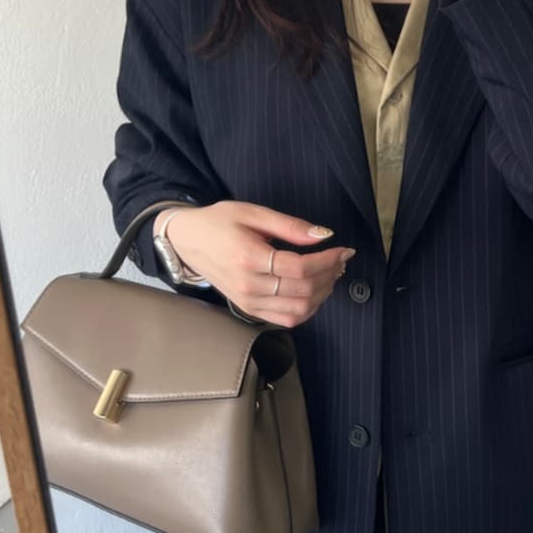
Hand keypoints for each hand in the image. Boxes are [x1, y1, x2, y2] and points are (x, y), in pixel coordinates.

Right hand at [159, 202, 354, 327]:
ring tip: (330, 274)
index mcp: (249, 257)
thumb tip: (323, 235)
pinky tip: (315, 291)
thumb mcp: (253, 213)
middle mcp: (249, 285)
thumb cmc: (219, 223)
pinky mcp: (249, 310)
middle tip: (340, 260)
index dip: (328, 260)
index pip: (300, 268)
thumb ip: (289, 226)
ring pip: (299, 309)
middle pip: (303, 290)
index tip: (344, 250)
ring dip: (322, 294)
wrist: (188, 242)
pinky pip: (287, 319)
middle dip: (330, 276)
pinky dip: (308, 309)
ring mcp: (249, 302)